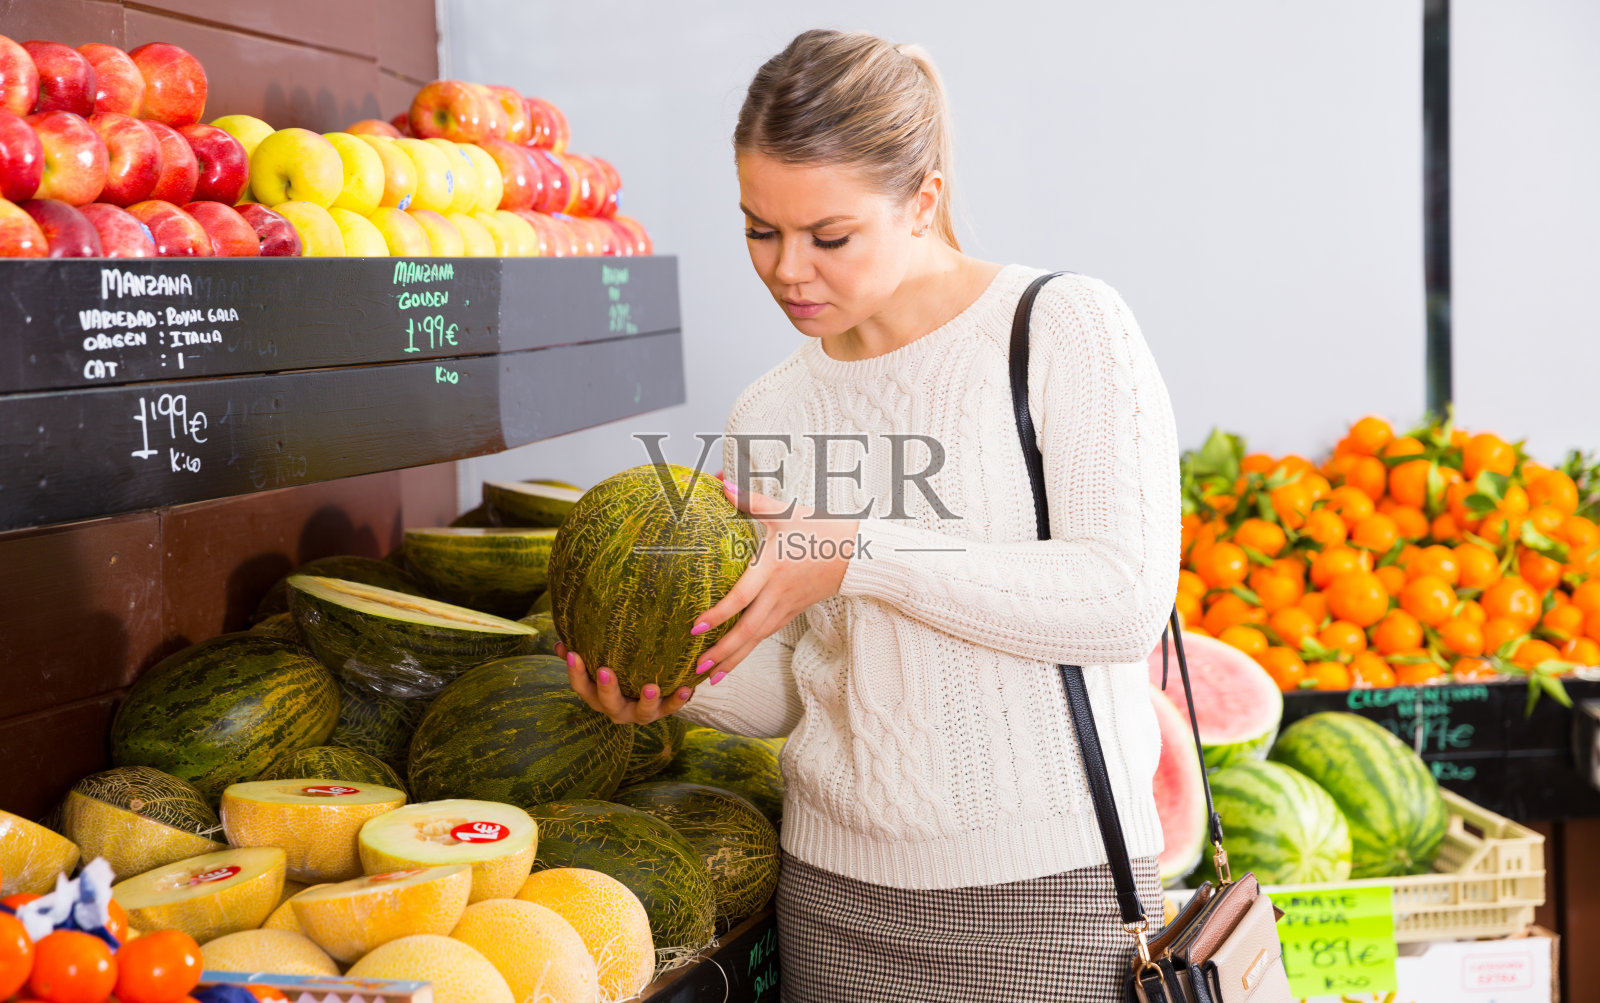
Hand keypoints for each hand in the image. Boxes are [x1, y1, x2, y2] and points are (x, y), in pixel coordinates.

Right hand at [555, 640, 692, 724]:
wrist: (651, 692)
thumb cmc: (619, 672)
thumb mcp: (600, 664)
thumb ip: (583, 653)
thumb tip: (560, 644)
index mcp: (597, 696)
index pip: (581, 686)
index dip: (575, 672)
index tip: (573, 653)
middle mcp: (616, 709)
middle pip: (607, 703)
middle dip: (606, 688)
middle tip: (605, 670)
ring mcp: (640, 713)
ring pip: (641, 713)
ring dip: (646, 701)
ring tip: (650, 688)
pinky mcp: (663, 711)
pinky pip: (671, 708)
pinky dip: (678, 700)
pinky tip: (686, 688)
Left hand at [690, 478, 856, 681]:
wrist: (859, 552)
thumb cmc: (822, 529)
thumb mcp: (787, 512)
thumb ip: (753, 502)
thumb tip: (722, 486)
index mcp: (773, 568)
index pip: (742, 597)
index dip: (719, 615)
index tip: (697, 627)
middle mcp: (779, 593)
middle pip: (749, 630)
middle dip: (724, 652)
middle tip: (698, 669)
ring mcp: (788, 606)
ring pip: (758, 638)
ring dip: (734, 658)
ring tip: (710, 676)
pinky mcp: (794, 611)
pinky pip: (767, 634)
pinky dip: (749, 649)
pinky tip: (734, 658)